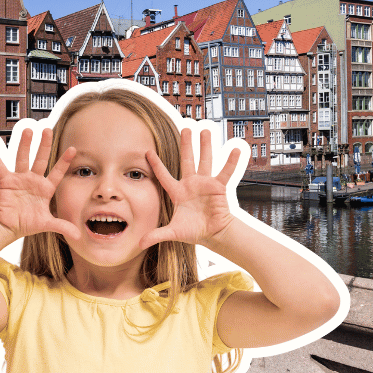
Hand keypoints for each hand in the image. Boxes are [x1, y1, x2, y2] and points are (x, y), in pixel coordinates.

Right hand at [0, 129, 80, 242]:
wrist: (9, 227)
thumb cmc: (27, 223)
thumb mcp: (47, 224)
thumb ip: (62, 226)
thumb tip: (78, 236)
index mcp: (46, 188)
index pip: (57, 172)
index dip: (64, 162)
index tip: (73, 149)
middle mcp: (34, 180)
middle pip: (41, 159)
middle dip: (44, 145)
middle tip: (47, 130)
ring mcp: (20, 178)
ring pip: (23, 158)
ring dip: (24, 145)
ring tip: (27, 130)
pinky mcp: (6, 181)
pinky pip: (0, 167)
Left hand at [140, 128, 240, 248]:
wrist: (213, 234)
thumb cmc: (193, 231)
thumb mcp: (173, 232)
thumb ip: (156, 235)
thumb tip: (138, 244)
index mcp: (177, 192)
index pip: (164, 176)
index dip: (156, 165)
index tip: (148, 151)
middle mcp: (191, 184)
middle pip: (187, 160)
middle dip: (186, 145)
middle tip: (185, 128)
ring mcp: (205, 183)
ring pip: (205, 161)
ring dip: (206, 146)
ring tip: (206, 130)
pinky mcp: (218, 187)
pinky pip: (225, 172)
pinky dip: (231, 161)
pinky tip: (235, 148)